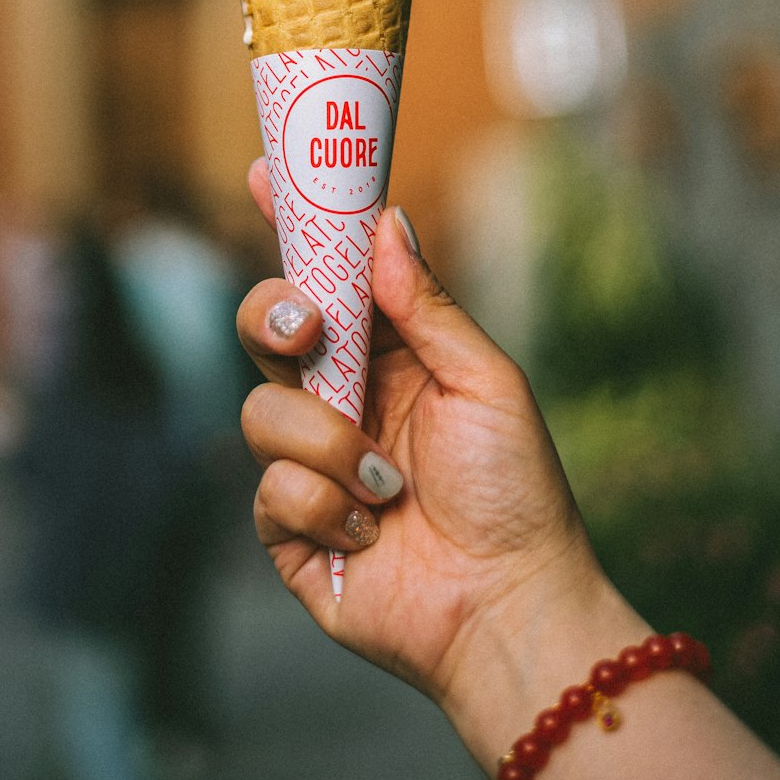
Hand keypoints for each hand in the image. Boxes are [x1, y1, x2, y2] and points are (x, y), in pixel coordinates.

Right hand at [237, 161, 633, 759]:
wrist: (510, 606)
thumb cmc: (517, 490)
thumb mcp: (485, 380)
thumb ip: (428, 304)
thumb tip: (387, 220)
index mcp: (387, 356)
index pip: (327, 277)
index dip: (292, 226)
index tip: (263, 173)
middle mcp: (341, 400)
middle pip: (266, 329)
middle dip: (273, 316)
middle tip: (309, 329)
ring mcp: (310, 464)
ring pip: (262, 411)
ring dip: (331, 445)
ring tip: (388, 485)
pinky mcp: (290, 529)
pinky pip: (271, 490)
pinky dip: (327, 508)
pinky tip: (372, 532)